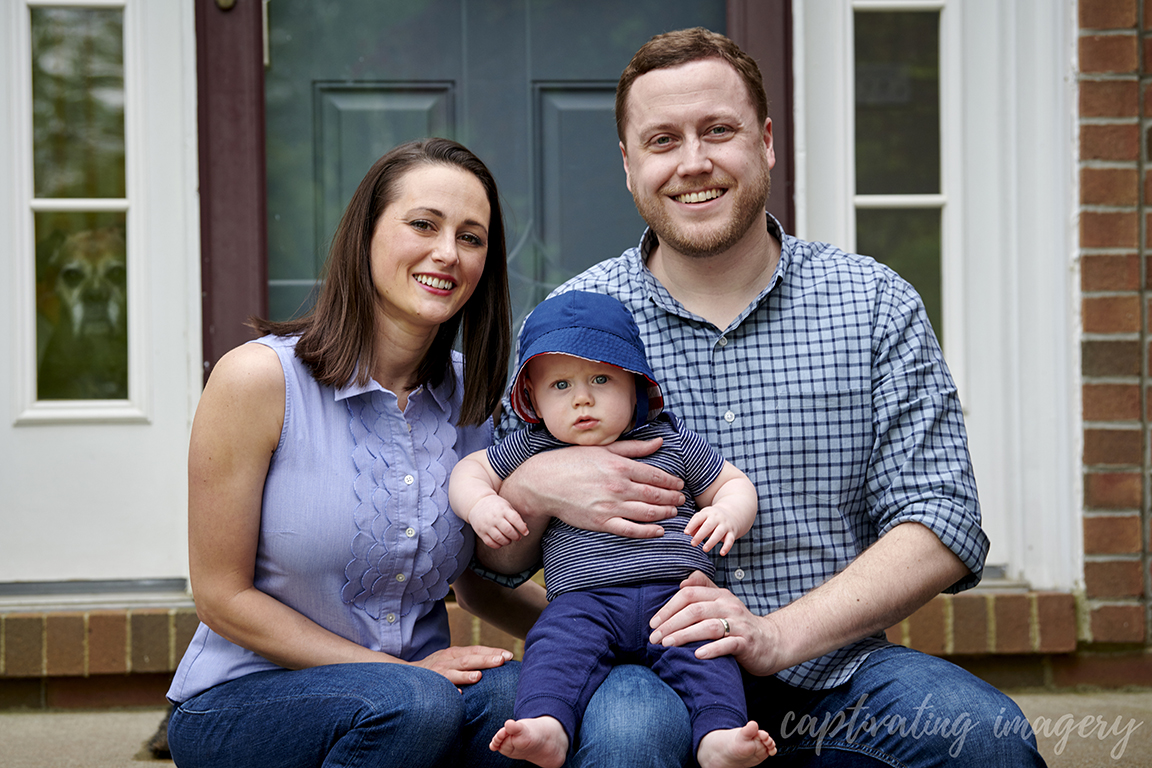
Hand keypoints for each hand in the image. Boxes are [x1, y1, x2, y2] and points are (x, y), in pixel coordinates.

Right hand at [413, 645, 513, 687]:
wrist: (409, 674)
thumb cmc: (438, 668)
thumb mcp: (452, 659)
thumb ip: (469, 661)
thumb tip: (498, 662)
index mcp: (456, 653)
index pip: (477, 650)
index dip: (493, 651)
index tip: (509, 656)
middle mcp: (448, 660)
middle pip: (469, 659)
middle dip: (485, 660)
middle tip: (501, 661)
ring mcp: (439, 672)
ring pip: (454, 672)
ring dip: (466, 674)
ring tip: (479, 676)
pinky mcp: (431, 684)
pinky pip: (441, 688)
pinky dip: (450, 690)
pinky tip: (458, 694)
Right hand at [469, 495, 529, 548]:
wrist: (477, 503)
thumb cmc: (495, 505)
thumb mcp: (506, 506)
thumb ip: (515, 516)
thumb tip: (525, 527)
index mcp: (503, 510)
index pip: (515, 519)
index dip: (522, 528)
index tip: (526, 532)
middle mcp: (495, 517)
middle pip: (508, 531)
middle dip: (516, 536)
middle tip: (518, 537)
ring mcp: (487, 525)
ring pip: (499, 538)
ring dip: (507, 542)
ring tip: (509, 540)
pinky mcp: (480, 532)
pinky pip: (490, 543)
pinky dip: (497, 545)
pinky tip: (501, 542)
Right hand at [503, 438, 685, 538]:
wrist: (544, 482)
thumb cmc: (571, 462)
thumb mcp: (603, 449)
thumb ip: (633, 448)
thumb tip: (659, 442)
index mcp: (619, 466)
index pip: (654, 475)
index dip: (671, 482)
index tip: (679, 485)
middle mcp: (618, 486)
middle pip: (654, 495)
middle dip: (672, 498)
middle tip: (681, 500)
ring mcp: (610, 506)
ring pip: (647, 513)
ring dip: (664, 513)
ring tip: (674, 513)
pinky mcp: (601, 522)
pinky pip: (630, 530)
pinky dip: (647, 531)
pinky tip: (658, 531)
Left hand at [648, 571, 780, 676]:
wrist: (771, 642)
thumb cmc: (738, 625)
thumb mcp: (721, 604)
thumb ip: (703, 590)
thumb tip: (682, 582)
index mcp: (720, 595)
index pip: (689, 594)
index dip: (668, 607)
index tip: (653, 623)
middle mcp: (729, 606)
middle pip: (695, 610)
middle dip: (671, 623)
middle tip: (654, 638)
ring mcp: (739, 624)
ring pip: (708, 626)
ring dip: (685, 635)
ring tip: (668, 645)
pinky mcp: (747, 642)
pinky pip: (727, 644)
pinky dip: (711, 649)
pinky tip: (697, 655)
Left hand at [685, 507, 738, 554]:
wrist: (732, 514)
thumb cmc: (712, 518)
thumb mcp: (703, 517)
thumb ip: (695, 524)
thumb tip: (689, 533)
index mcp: (708, 513)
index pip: (699, 518)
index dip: (692, 525)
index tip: (686, 532)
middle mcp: (717, 518)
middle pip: (708, 526)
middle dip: (700, 535)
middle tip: (693, 543)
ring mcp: (725, 525)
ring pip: (719, 533)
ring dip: (711, 542)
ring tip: (704, 549)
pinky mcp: (732, 532)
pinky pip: (730, 540)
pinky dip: (726, 547)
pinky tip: (722, 553)